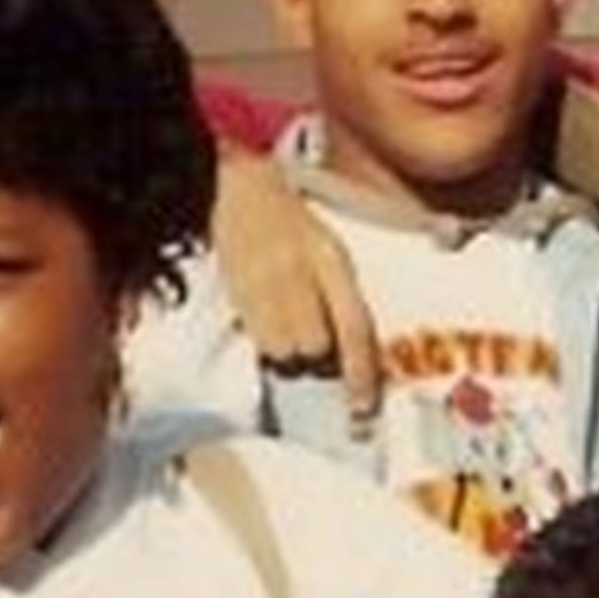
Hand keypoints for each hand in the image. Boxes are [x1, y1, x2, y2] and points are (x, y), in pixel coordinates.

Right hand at [209, 148, 381, 427]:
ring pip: (282, 350)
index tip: (362, 407)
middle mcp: (299, 273)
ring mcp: (263, 284)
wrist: (241, 190)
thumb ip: (342, 298)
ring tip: (284, 322)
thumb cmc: (294, 225)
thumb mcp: (330, 250)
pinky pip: (257, 340)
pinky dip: (265, 340)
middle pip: (314, 347)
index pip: (353, 327)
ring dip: (287, 350)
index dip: (359, 373)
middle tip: (310, 337)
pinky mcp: (236, 293)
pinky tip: (266, 317)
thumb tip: (351, 357)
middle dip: (316, 354)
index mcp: (331, 260)